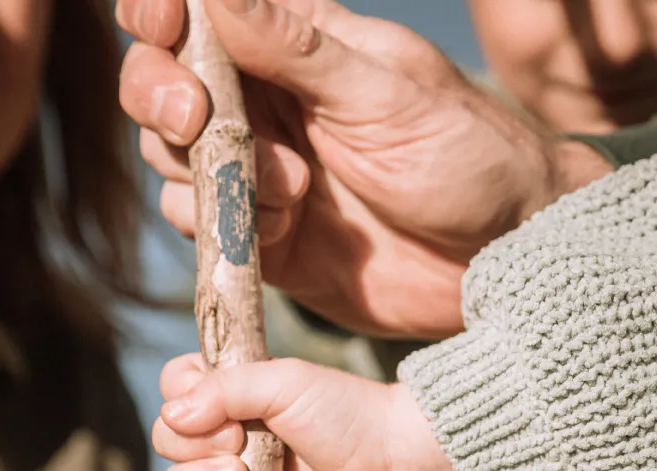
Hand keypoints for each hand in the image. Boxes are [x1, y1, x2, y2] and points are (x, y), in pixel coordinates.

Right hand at [117, 0, 608, 337]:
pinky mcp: (262, 241)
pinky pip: (203, 228)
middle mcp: (265, 104)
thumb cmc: (465, 157)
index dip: (162, 11)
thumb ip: (297, 48)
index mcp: (295, 43)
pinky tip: (283, 223)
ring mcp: (258, 174)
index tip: (162, 23)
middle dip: (158, 92)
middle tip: (194, 114)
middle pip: (163, 82)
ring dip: (204, 167)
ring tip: (289, 184)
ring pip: (172, 157)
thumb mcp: (385, 93)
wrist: (498, 260)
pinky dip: (223, 226)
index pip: (200, 10)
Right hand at [154, 353, 465, 470]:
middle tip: (240, 442)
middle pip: (167, 441)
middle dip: (193, 443)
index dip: (182, 397)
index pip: (173, 391)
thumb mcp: (283, 381)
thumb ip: (224, 389)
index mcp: (232, 397)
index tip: (220, 402)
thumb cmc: (345, 414)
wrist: (391, 467)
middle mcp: (227, 440)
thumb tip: (171, 416)